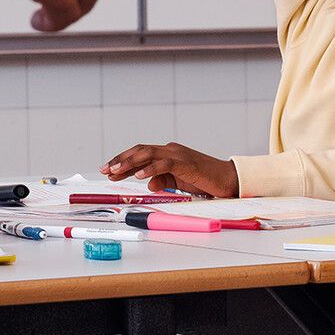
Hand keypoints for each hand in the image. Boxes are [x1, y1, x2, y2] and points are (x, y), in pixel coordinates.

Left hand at [100, 143, 239, 197]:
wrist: (228, 179)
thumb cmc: (205, 180)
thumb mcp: (179, 182)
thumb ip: (163, 181)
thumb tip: (147, 184)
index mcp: (168, 154)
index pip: (141, 154)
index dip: (123, 160)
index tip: (108, 170)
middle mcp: (171, 150)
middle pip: (140, 150)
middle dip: (120, 160)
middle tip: (106, 170)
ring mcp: (178, 154)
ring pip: (148, 154)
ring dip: (130, 162)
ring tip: (116, 171)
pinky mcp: (186, 162)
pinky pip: (164, 164)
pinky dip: (150, 169)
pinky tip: (139, 176)